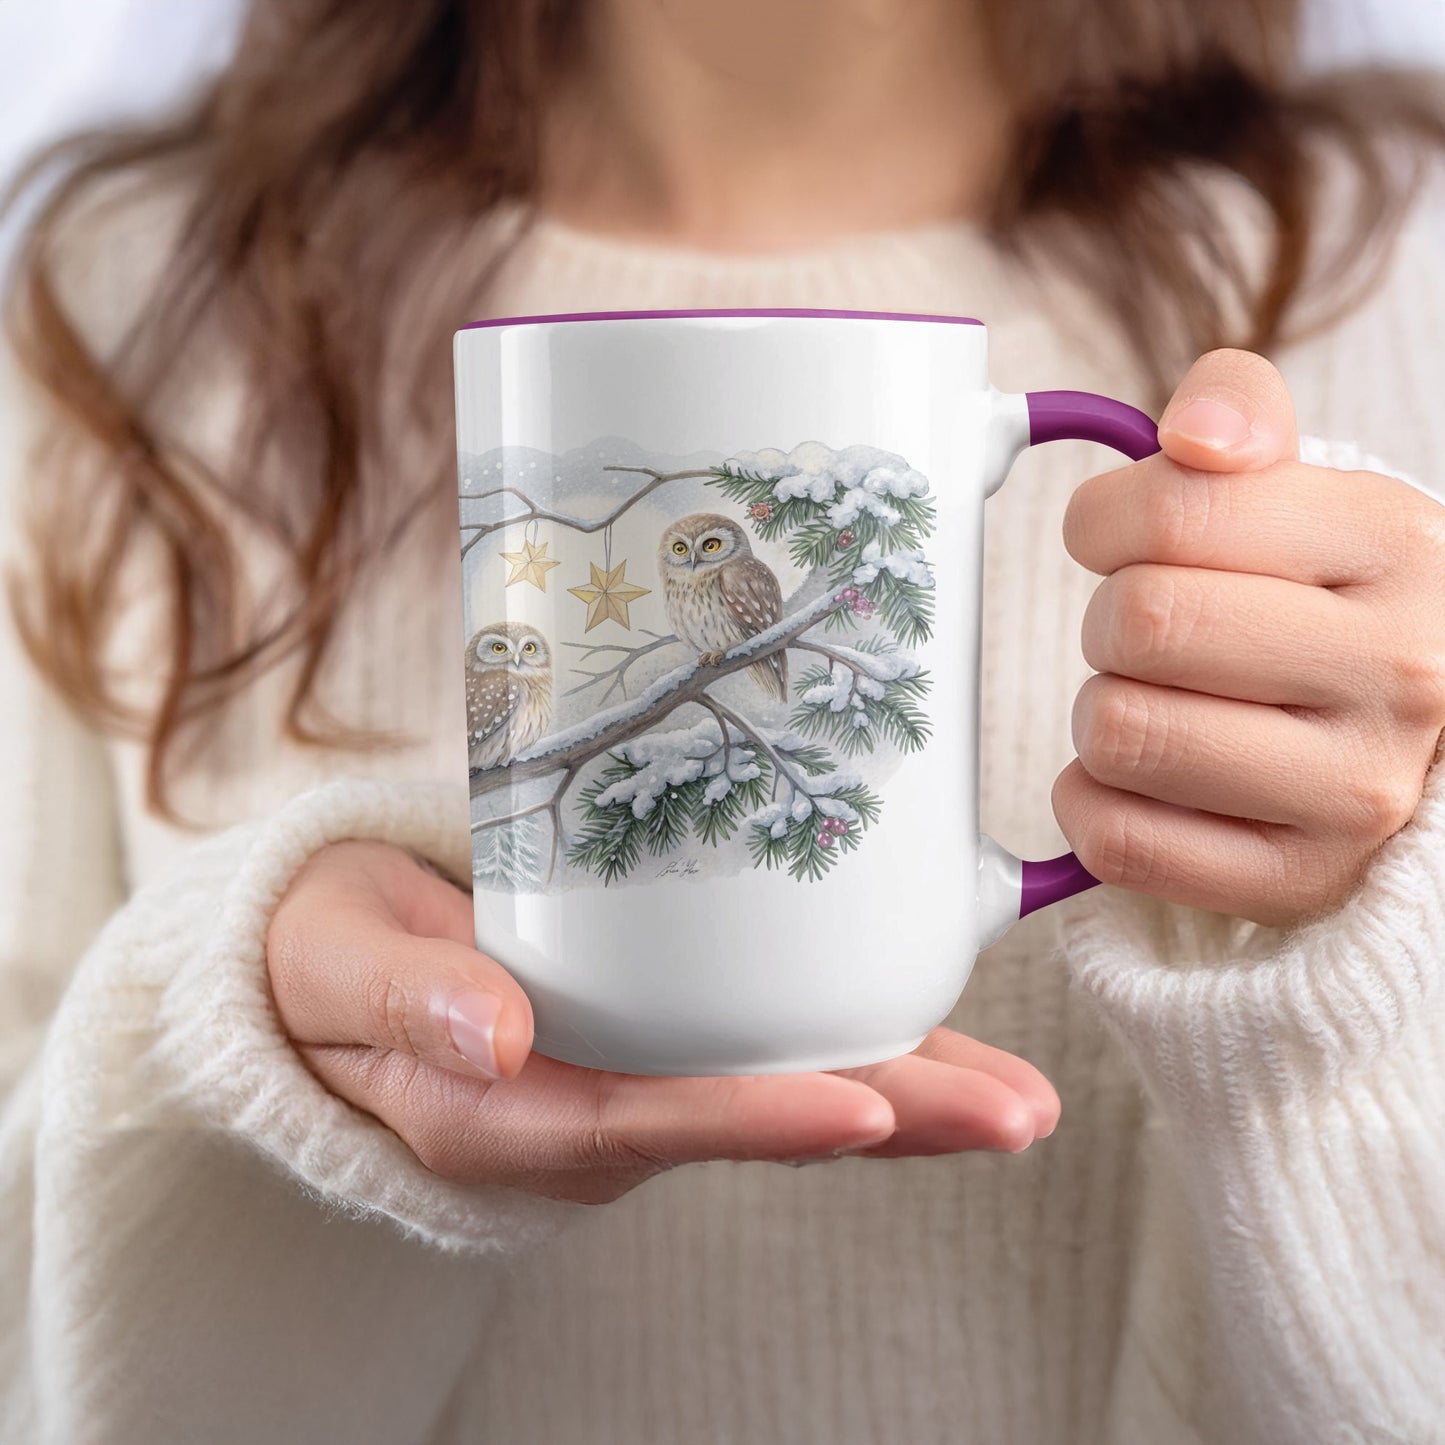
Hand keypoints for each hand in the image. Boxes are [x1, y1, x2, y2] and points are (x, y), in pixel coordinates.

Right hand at [266, 841, 1059, 1203]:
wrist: (328, 969)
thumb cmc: (328, 958)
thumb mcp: (336, 963)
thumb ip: (404, 998)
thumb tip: (493, 1033)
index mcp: (507, 1112)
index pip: (646, 1122)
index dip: (756, 1119)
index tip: (864, 1110)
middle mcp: (589, 1116)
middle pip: (749, 1121)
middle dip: (888, 1120)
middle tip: (1015, 1114)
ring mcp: (630, 1085)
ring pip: (777, 1094)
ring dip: (902, 1092)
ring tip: (1018, 1094)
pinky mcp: (653, 1045)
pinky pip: (762, 1053)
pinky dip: (853, 1044)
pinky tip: (933, 1029)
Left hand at [1055, 349, 1444, 928]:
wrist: (1414, 735)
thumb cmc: (1326, 600)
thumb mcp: (1306, 488)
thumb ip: (1238, 413)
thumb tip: (1192, 434)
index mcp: (1395, 543)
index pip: (1173, 513)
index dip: (1102, 522)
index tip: (1115, 540)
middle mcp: (1399, 671)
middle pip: (1138, 624)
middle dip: (1107, 620)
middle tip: (1143, 633)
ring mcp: (1356, 792)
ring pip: (1120, 733)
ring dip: (1101, 712)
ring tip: (1154, 703)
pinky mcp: (1298, 881)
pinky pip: (1118, 840)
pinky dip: (1091, 803)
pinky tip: (1137, 779)